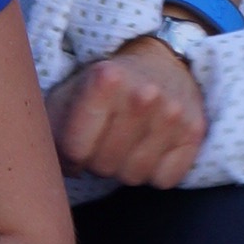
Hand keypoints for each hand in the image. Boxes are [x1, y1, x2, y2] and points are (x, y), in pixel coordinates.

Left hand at [51, 30, 206, 188]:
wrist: (159, 63)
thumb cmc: (101, 89)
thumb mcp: (66, 97)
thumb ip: (48, 130)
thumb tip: (48, 172)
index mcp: (105, 79)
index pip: (75, 150)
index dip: (70, 156)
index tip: (75, 144)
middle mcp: (144, 94)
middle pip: (105, 166)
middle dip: (97, 161)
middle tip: (104, 139)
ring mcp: (174, 113)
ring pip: (134, 177)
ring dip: (125, 167)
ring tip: (126, 142)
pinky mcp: (195, 131)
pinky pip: (164, 180)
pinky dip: (154, 172)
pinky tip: (151, 147)